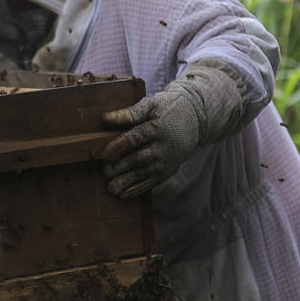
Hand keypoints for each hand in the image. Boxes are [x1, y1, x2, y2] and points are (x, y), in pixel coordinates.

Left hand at [100, 60, 243, 198]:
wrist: (195, 120)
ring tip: (110, 188)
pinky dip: (136, 190)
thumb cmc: (168, 109)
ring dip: (126, 182)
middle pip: (138, 159)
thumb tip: (104, 118)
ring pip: (143, 174)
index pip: (135, 139)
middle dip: (120, 167)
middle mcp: (162, 147)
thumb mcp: (151, 105)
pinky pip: (150, 183)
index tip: (104, 155)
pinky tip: (123, 195)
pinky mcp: (167, 171)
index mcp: (156, 128)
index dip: (118, 147)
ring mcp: (166, 162)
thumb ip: (128, 113)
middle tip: (104, 171)